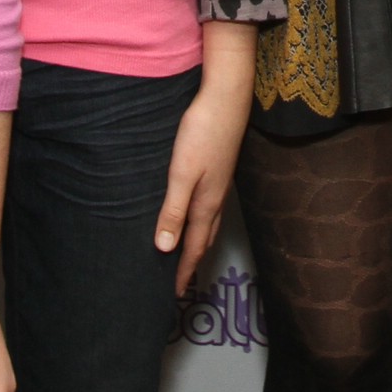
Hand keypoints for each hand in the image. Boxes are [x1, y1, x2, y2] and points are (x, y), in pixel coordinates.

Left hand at [157, 73, 249, 293]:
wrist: (226, 98)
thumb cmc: (202, 133)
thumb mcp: (182, 173)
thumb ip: (173, 210)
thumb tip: (165, 249)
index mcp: (206, 204)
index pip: (192, 247)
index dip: (184, 271)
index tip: (175, 293)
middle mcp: (216, 198)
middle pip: (203, 239)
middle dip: (193, 262)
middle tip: (181, 281)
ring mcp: (221, 184)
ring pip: (209, 223)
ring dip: (197, 243)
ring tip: (186, 255)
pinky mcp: (220, 170)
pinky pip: (210, 207)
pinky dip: (200, 222)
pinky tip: (193, 213)